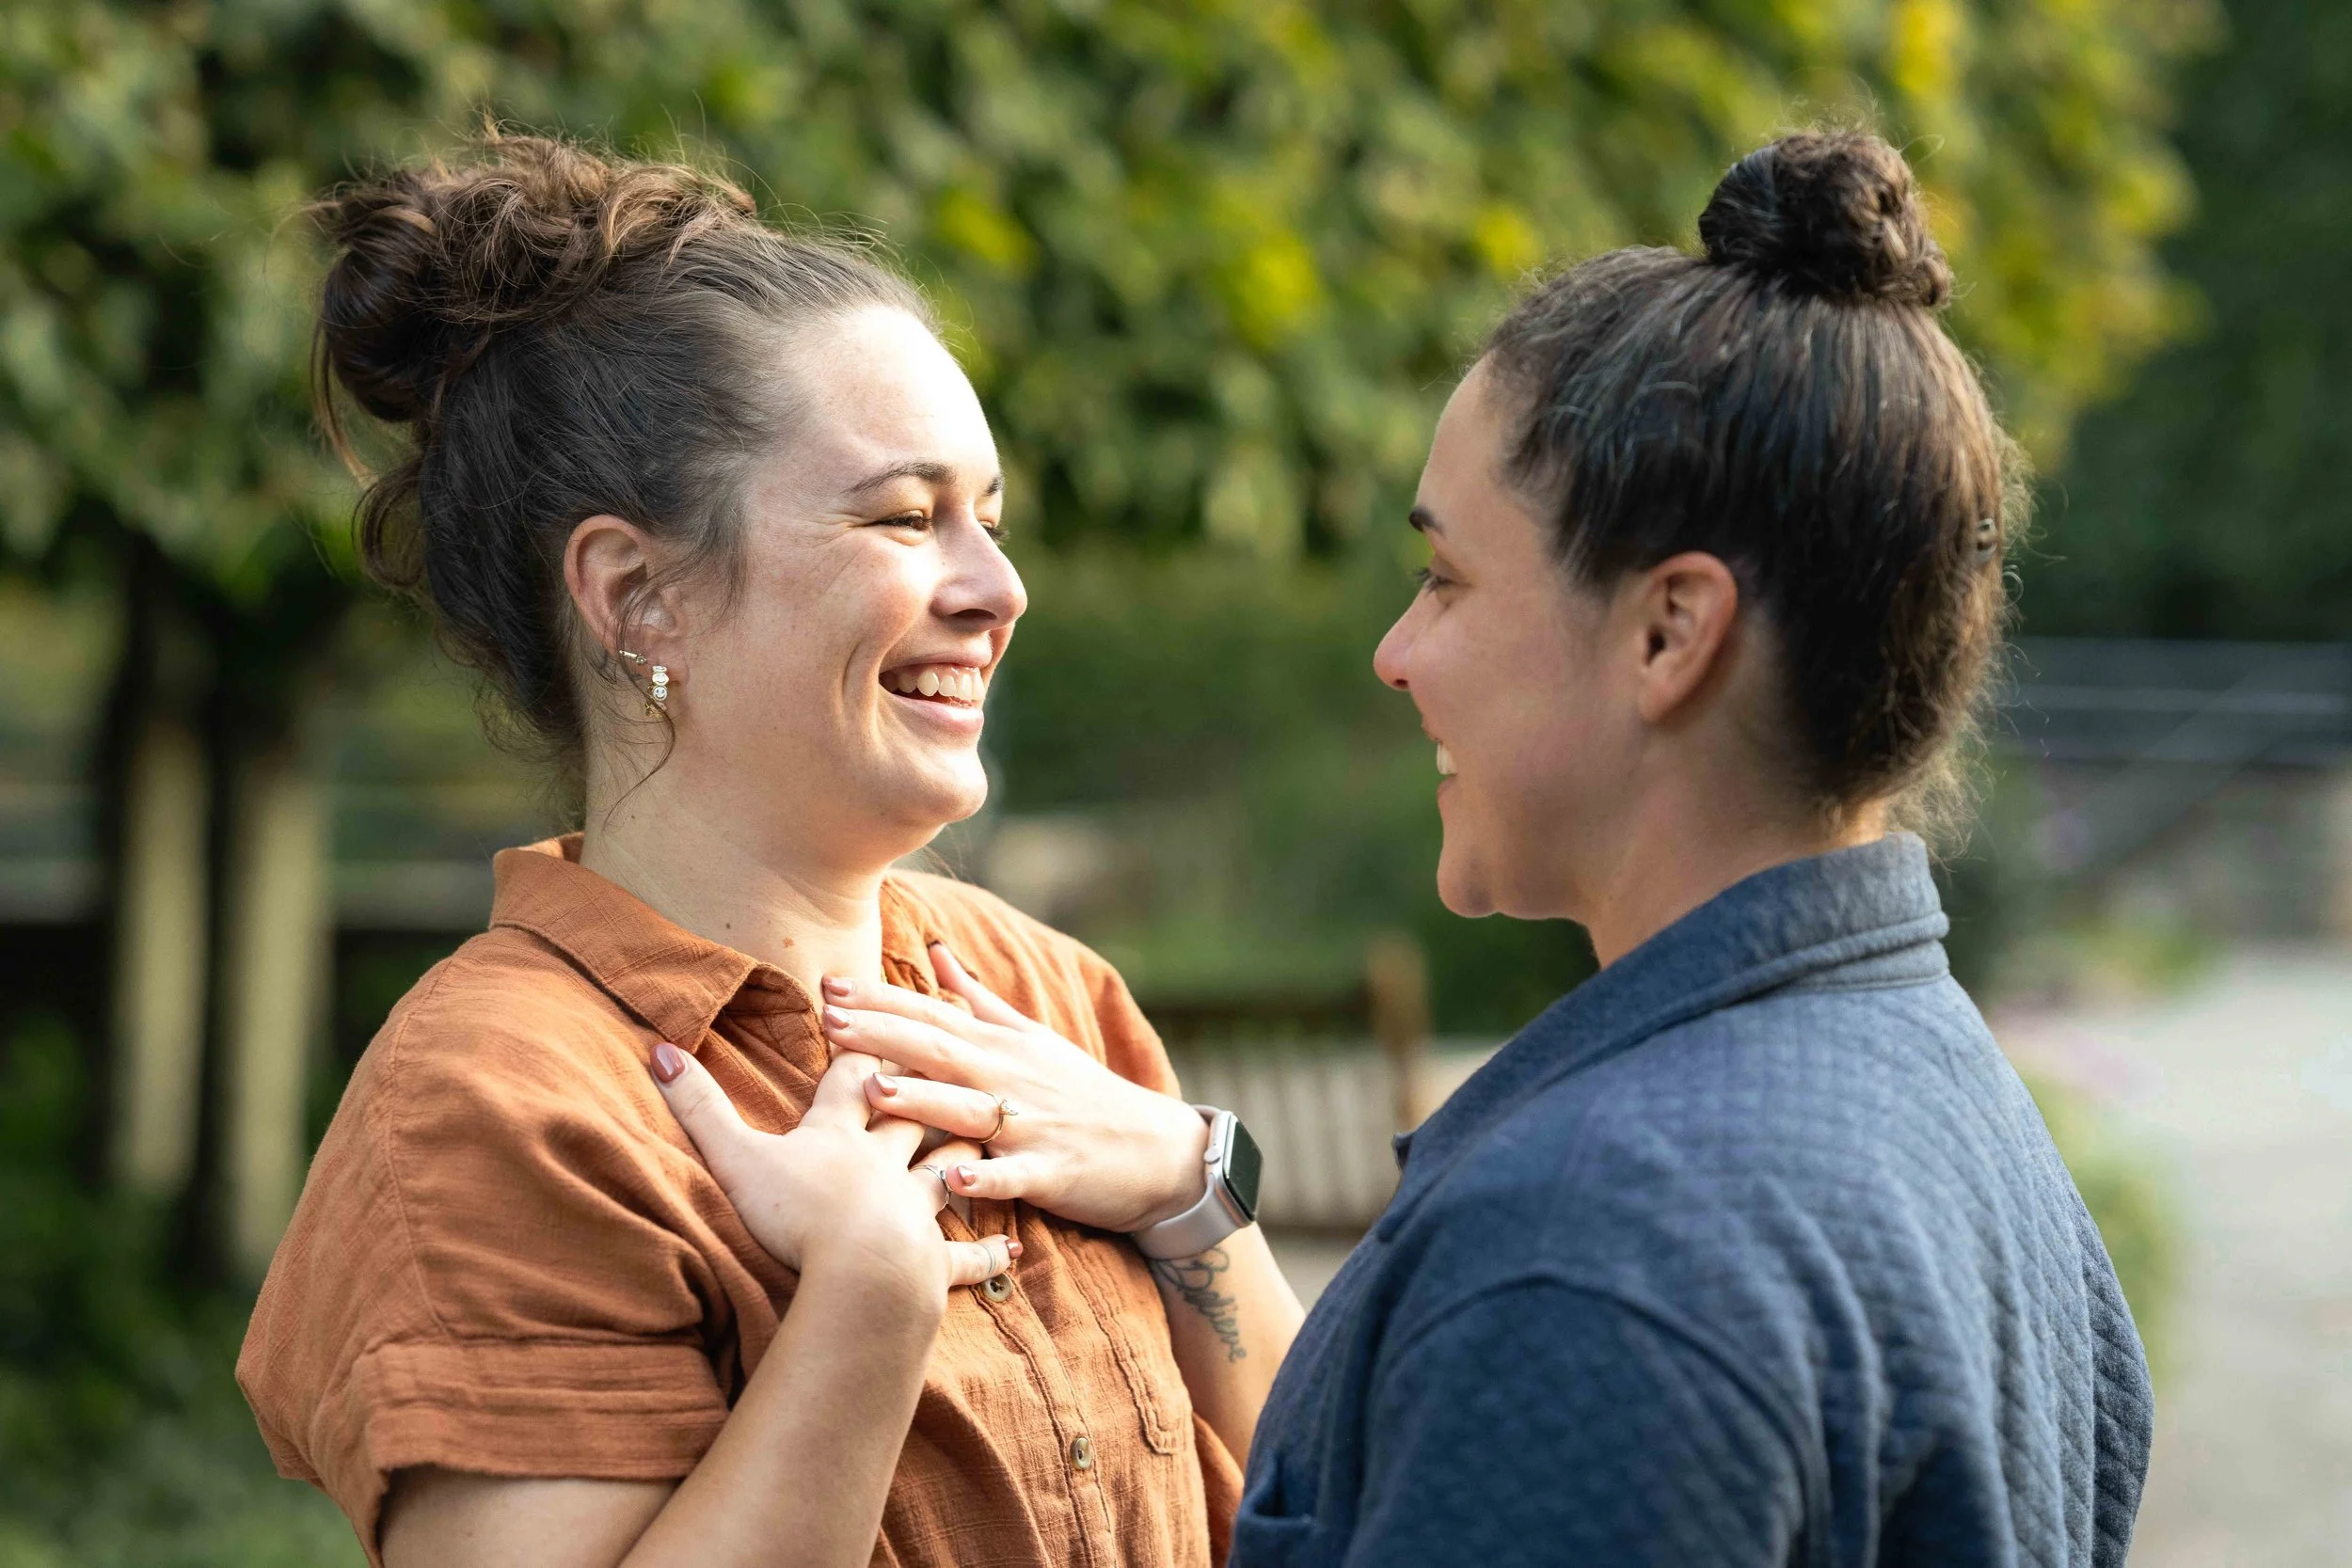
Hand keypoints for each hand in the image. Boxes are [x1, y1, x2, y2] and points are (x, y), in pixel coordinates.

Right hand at [648, 1041, 1015, 1299]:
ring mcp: (917, 1210)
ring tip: (981, 1135)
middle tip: (944, 1054)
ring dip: (962, 1153)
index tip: (874, 1010)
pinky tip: (1008, 1252)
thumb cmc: (798, 1216)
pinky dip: (985, 1254)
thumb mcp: (736, 1158)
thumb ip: (698, 1107)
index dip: (862, 1042)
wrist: (862, 1278)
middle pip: (913, 1110)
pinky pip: (964, 1255)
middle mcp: (887, 1161)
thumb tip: (659, 1052)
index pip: (856, 1073)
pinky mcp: (933, 1261)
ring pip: (947, 1170)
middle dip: (924, 1084)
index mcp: (840, 1133)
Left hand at [816, 944, 1213, 1234]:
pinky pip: (1014, 1175)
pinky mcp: (1052, 1171)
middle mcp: (1009, 1078)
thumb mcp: (1031, 1038)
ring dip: (922, 1099)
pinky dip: (986, 1177)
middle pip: (939, 1051)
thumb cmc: (1083, 1093)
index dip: (880, 1001)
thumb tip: (936, 952)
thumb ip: (977, 999)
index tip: (828, 986)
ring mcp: (1031, 1124)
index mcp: (999, 1047)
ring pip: (968, 1110)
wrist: (1158, 1149)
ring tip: (875, 1088)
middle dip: (882, 1035)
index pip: (931, 1015)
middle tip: (828, 1021)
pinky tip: (955, 1179)